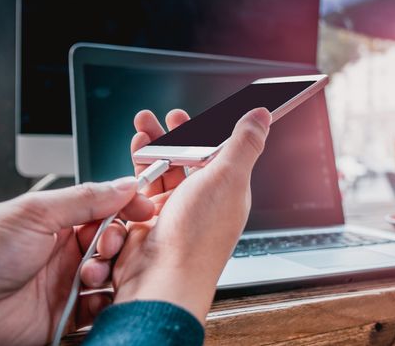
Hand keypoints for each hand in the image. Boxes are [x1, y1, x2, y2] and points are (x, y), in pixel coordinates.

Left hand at [0, 178, 153, 344]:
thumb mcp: (36, 213)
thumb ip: (86, 198)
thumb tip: (124, 184)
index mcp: (59, 221)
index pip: (107, 210)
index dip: (128, 209)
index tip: (145, 210)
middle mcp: (65, 251)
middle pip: (114, 243)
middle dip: (119, 243)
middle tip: (107, 246)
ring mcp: (66, 282)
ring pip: (110, 275)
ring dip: (109, 274)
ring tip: (89, 277)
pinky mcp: (64, 314)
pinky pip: (98, 307)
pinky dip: (105, 304)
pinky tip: (95, 299)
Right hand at [113, 107, 271, 321]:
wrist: (162, 279)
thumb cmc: (199, 238)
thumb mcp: (228, 178)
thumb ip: (244, 143)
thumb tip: (261, 116)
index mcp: (226, 191)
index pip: (214, 153)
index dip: (200, 132)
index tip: (186, 116)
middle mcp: (200, 202)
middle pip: (183, 159)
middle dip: (167, 136)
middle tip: (153, 119)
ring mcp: (173, 212)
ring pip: (159, 171)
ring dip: (149, 149)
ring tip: (140, 131)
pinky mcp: (147, 221)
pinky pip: (139, 190)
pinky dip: (134, 174)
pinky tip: (133, 163)